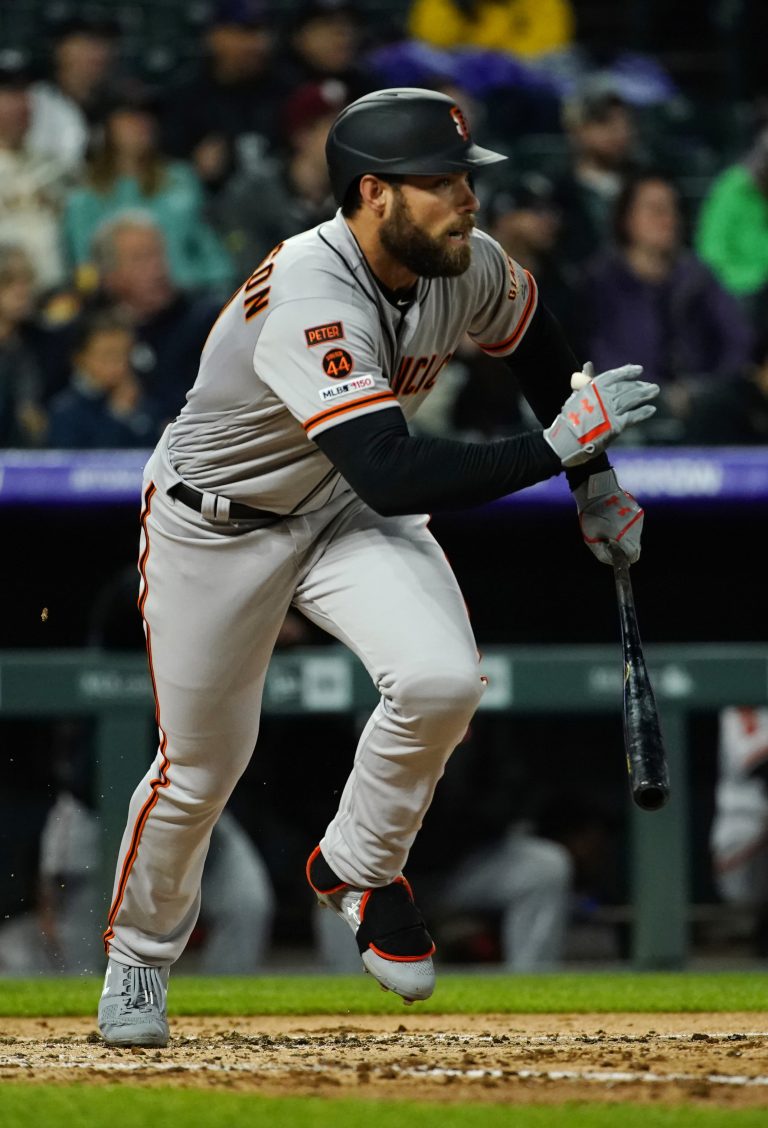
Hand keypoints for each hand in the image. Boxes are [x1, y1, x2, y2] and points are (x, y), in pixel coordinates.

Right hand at [543, 364, 658, 466]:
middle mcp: (603, 396)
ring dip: (645, 394)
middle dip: (640, 385)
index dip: (627, 371)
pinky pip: (633, 416)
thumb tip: (588, 364)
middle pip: (626, 388)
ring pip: (632, 399)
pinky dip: (643, 412)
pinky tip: (651, 409)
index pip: (614, 375)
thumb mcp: (575, 396)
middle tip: (651, 386)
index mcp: (592, 387)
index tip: (639, 369)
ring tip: (655, 391)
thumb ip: (585, 381)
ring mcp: (610, 411)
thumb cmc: (569, 419)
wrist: (565, 441)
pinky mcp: (616, 425)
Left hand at [573, 468, 643, 563]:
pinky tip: (616, 518)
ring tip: (611, 527)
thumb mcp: (591, 537)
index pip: (634, 554)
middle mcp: (634, 526)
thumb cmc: (590, 515)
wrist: (596, 489)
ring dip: (626, 536)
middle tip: (611, 541)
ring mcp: (638, 517)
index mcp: (623, 534)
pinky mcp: (638, 510)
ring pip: (636, 535)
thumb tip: (613, 562)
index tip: (620, 558)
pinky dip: (627, 526)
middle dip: (625, 547)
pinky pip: (635, 525)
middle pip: (636, 546)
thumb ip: (602, 554)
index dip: (627, 559)